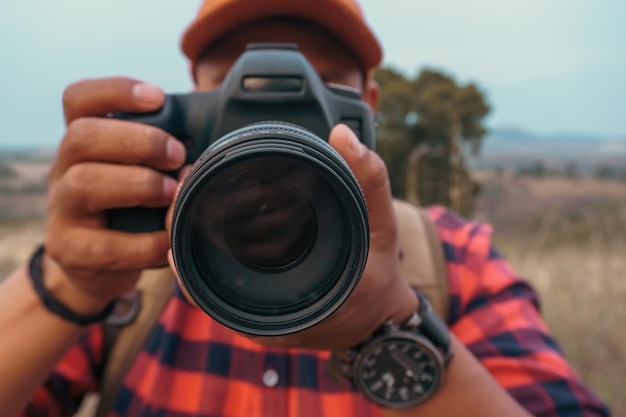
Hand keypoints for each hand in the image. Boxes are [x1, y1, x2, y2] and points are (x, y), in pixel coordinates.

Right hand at [43, 77, 185, 314]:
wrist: (96, 267)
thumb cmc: (131, 210)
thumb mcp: (143, 174)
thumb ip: (164, 152)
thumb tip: (212, 131)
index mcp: (85, 143)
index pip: (79, 99)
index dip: (116, 91)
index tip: (157, 97)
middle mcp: (64, 169)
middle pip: (82, 136)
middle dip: (139, 141)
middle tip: (178, 154)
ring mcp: (62, 210)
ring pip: (84, 183)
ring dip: (139, 184)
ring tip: (172, 192)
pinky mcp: (70, 250)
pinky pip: (104, 244)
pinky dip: (144, 242)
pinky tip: (168, 240)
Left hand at [169, 124, 417, 349]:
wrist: (379, 317)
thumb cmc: (379, 275)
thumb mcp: (384, 227)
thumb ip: (370, 181)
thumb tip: (343, 135)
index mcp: (288, 308)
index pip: (217, 284)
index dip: (190, 242)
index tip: (183, 198)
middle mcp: (267, 321)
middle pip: (205, 279)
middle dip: (187, 231)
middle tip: (183, 185)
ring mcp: (260, 321)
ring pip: (209, 284)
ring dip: (195, 242)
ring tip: (189, 198)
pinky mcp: (261, 314)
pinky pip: (223, 287)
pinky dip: (210, 255)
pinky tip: (205, 223)